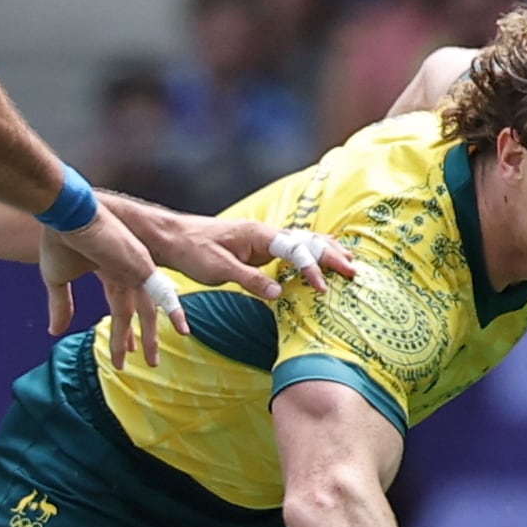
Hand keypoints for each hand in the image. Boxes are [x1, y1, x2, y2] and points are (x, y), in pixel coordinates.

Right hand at [42, 203, 183, 368]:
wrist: (65, 217)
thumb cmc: (59, 241)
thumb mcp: (57, 280)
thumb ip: (60, 306)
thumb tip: (54, 332)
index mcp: (108, 271)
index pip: (120, 306)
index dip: (122, 331)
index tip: (125, 351)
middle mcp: (126, 272)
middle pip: (138, 311)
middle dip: (142, 338)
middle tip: (150, 363)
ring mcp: (136, 269)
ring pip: (147, 309)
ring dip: (150, 336)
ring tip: (153, 361)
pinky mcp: (142, 266)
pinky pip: (163, 293)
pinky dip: (173, 311)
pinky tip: (182, 329)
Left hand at [121, 198, 359, 302]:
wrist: (172, 237)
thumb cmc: (191, 250)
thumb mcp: (219, 269)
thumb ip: (251, 280)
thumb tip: (280, 293)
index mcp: (260, 235)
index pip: (295, 250)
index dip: (312, 269)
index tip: (322, 290)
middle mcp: (266, 233)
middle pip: (308, 241)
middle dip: (332, 256)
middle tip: (354, 272)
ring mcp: (264, 239)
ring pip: (304, 242)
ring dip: (327, 252)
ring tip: (349, 262)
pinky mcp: (259, 247)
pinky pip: (293, 248)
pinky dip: (312, 253)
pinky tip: (322, 256)